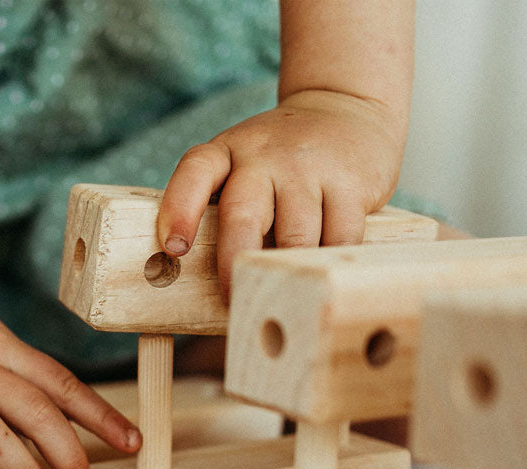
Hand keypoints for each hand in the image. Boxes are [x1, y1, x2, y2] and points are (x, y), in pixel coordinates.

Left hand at [157, 89, 407, 296]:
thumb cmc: (280, 162)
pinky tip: (321, 276)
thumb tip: (207, 289)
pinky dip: (328, 266)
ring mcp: (309, 167)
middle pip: (243, 215)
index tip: (174, 249)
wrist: (346, 108)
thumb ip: (223, 212)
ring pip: (295, 237)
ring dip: (286, 273)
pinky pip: (339, 239)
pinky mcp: (351, 183)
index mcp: (227, 153)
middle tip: (233, 301)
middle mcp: (264, 156)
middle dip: (235, 263)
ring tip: (282, 299)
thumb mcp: (242, 168)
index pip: (195, 173)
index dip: (181, 210)